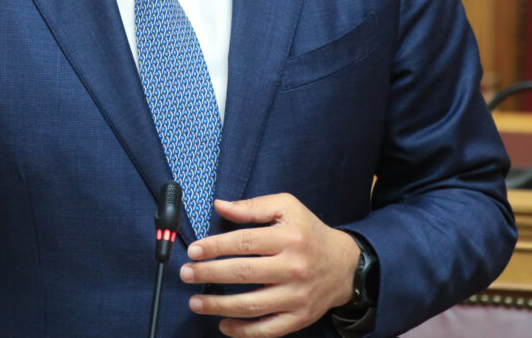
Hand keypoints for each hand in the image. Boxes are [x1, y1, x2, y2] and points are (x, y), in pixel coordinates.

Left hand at [180, 194, 360, 337]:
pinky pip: (268, 329)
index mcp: (289, 237)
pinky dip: (243, 331)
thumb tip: (220, 206)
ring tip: (195, 302)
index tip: (193, 251)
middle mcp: (294, 267)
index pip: (244, 242)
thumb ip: (253, 207)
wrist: (345, 265)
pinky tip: (223, 325)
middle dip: (209, 274)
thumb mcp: (287, 208)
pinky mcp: (300, 317)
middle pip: (244, 273)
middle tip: (186, 274)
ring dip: (219, 306)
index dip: (214, 247)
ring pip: (252, 305)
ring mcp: (297, 295)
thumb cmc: (309, 233)